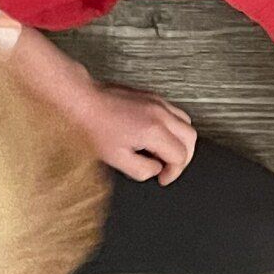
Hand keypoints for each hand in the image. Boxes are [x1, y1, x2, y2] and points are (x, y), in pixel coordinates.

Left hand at [79, 83, 196, 182]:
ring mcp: (158, 101)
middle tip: (169, 168)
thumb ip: (142, 170)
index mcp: (154, 130)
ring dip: (181, 141)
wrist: (82, 101)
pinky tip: (157, 136)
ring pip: (186, 123)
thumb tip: (155, 169)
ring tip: (164, 152)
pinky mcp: (153, 96)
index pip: (180, 155)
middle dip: (183, 158)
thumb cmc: (93, 127)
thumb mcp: (116, 159)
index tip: (162, 178)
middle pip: (191, 138)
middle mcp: (161, 113)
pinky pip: (175, 113)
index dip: (173, 172)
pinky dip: (174, 127)